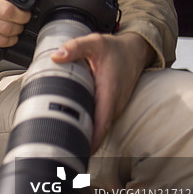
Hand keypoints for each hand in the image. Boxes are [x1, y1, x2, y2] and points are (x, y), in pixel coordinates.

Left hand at [51, 32, 152, 151]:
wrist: (135, 50)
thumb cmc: (116, 49)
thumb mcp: (95, 43)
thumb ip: (75, 47)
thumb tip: (57, 56)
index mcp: (109, 93)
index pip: (101, 124)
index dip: (90, 141)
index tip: (75, 151)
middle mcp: (114, 105)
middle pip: (99, 132)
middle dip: (82, 144)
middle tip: (59, 151)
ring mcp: (114, 108)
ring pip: (99, 129)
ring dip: (84, 137)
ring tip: (62, 145)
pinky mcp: (111, 107)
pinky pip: (100, 122)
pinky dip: (88, 129)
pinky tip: (72, 131)